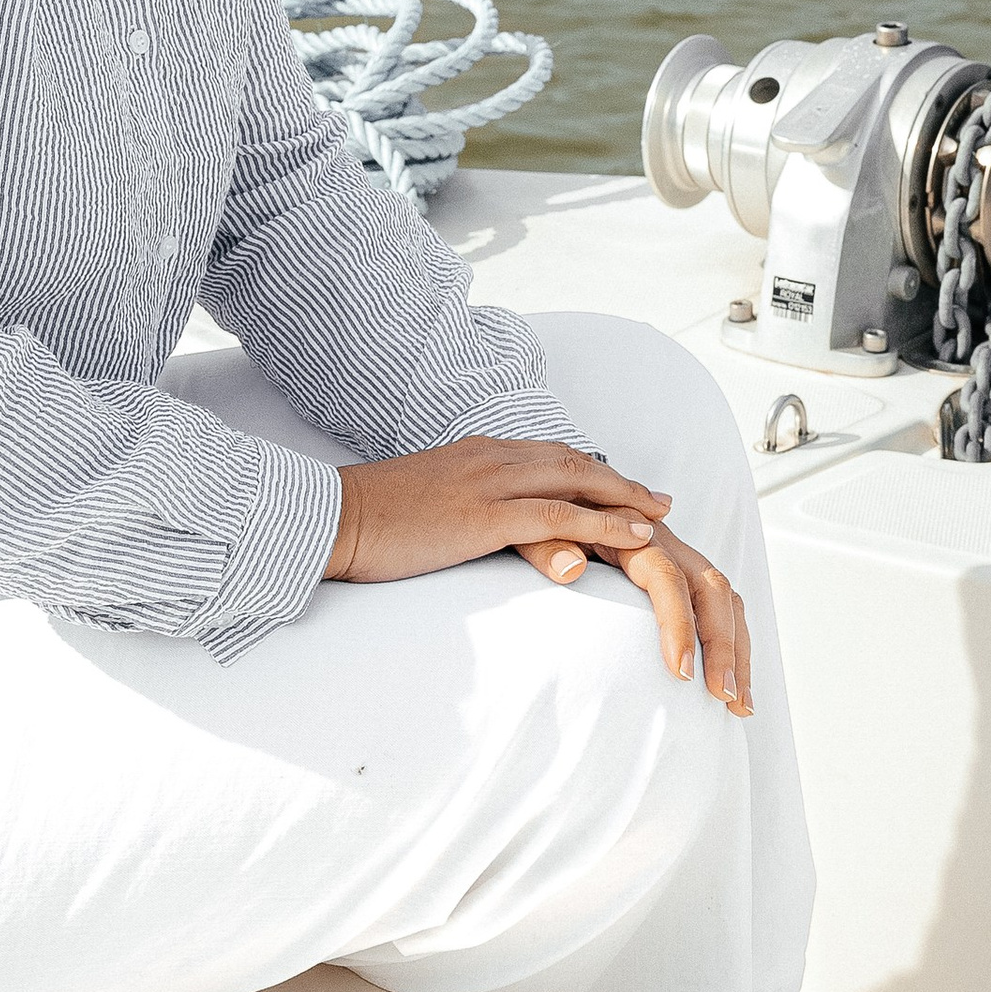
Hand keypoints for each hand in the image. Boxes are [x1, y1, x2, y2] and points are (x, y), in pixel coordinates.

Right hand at [324, 436, 750, 715]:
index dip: (588, 472)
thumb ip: (456, 508)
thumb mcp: (422, 506)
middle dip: (619, 482)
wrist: (329, 517)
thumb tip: (472, 525)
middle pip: (571, 463)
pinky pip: (556, 517)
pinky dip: (600, 524)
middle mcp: (488, 458)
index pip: (545, 457)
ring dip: (623, 500)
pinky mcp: (483, 516)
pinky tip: (632, 538)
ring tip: (660, 518)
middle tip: (660, 502)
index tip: (621, 487)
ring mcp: (487, 482)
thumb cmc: (368, 521)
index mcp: (473, 454)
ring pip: (573, 484)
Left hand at [520, 520, 752, 717]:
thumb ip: (546, 546)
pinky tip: (733, 681)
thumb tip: (571, 568)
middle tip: (721, 696)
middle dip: (723, 643)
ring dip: (736, 649)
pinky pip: (719, 602)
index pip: (666, 576)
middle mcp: (662, 539)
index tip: (681, 672)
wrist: (547, 495)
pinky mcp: (678, 570)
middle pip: (710, 587)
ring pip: (724, 596)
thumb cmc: (540, 517)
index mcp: (628, 529)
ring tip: (738, 704)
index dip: (678, 622)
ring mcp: (675, 554)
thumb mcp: (532, 529)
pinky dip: (732, 640)